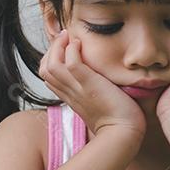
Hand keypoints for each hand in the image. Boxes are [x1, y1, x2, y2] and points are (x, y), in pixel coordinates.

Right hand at [39, 29, 147, 147]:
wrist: (124, 133)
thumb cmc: (118, 121)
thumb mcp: (100, 103)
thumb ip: (94, 91)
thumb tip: (102, 79)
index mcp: (71, 97)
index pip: (49, 76)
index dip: (52, 59)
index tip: (64, 47)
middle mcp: (70, 93)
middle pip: (45, 69)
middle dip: (51, 49)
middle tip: (64, 37)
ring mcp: (78, 89)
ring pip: (51, 65)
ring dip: (58, 46)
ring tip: (69, 36)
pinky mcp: (89, 85)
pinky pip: (71, 64)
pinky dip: (71, 50)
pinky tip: (79, 43)